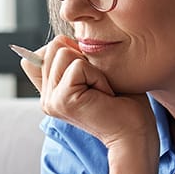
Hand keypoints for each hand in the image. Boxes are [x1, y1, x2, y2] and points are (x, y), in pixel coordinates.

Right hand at [19, 35, 156, 152]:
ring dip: (92, 67)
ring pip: (63, 52)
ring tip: (101, 90)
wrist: (135, 134)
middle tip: (98, 85)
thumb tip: (61, 40)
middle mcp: (46, 97)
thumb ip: (73, 59)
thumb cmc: (123, 103)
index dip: (68, 52)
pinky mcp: (62, 100)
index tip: (89, 77)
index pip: (39, 53)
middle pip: (53, 47)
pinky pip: (78, 66)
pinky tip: (104, 95)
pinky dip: (98, 76)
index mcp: (50, 92)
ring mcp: (50, 100)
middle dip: (83, 58)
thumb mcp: (94, 73)